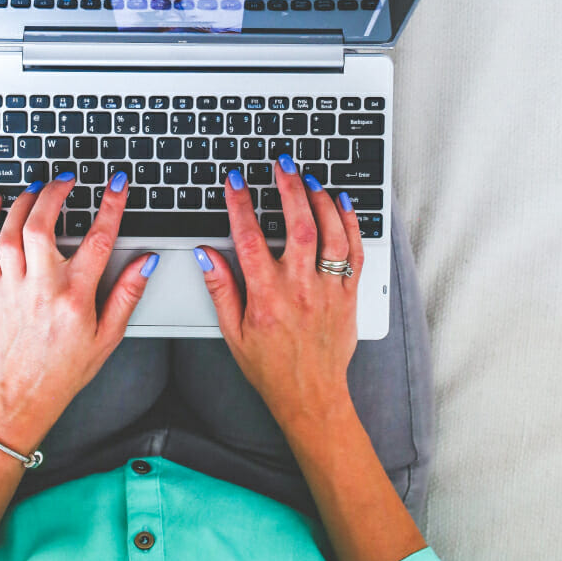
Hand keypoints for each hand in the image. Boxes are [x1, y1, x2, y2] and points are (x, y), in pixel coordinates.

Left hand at [0, 172, 157, 441]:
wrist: (25, 394)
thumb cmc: (68, 367)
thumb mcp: (110, 335)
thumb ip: (128, 293)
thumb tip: (147, 262)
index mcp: (74, 297)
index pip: (98, 241)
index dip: (111, 206)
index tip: (117, 184)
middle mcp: (41, 287)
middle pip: (41, 226)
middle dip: (55, 193)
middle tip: (68, 179)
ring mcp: (12, 287)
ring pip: (10, 232)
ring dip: (23, 202)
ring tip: (38, 186)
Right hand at [196, 157, 363, 431]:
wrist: (311, 395)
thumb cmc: (271, 368)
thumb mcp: (233, 332)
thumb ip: (221, 289)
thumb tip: (206, 255)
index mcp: (267, 296)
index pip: (249, 239)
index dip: (240, 204)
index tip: (235, 181)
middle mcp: (300, 288)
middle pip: (299, 225)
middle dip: (290, 188)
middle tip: (282, 165)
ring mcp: (328, 290)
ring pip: (331, 234)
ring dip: (321, 200)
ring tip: (309, 179)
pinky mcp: (349, 295)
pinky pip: (354, 252)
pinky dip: (350, 224)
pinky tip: (342, 204)